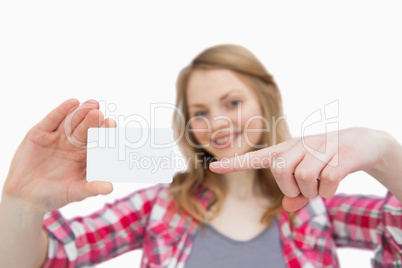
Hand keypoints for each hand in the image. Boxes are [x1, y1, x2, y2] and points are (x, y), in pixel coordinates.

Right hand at [2, 99, 116, 212]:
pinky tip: (73, 102)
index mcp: (87, 155)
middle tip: (100, 113)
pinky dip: (62, 111)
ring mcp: (58, 137)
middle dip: (93, 121)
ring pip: (71, 122)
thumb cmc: (54, 196)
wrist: (24, 197)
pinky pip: (52, 120)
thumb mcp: (74, 192)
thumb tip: (110, 188)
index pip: (98, 142)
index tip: (112, 124)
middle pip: (86, 129)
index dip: (105, 133)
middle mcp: (75, 143)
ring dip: (81, 112)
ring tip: (92, 104)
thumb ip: (91, 187)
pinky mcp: (41, 132)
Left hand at [209, 127, 383, 211]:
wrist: (363, 142)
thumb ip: (296, 194)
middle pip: (280, 171)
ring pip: (303, 177)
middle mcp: (299, 145)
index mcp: (287, 150)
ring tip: (322, 183)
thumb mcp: (309, 177)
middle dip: (292, 189)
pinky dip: (329, 190)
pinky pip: (326, 181)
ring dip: (313, 190)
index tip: (213, 167)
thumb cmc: (327, 161)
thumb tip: (286, 208)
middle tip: (306, 190)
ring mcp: (319, 148)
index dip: (235, 163)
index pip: (257, 157)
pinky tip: (335, 182)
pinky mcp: (338, 155)